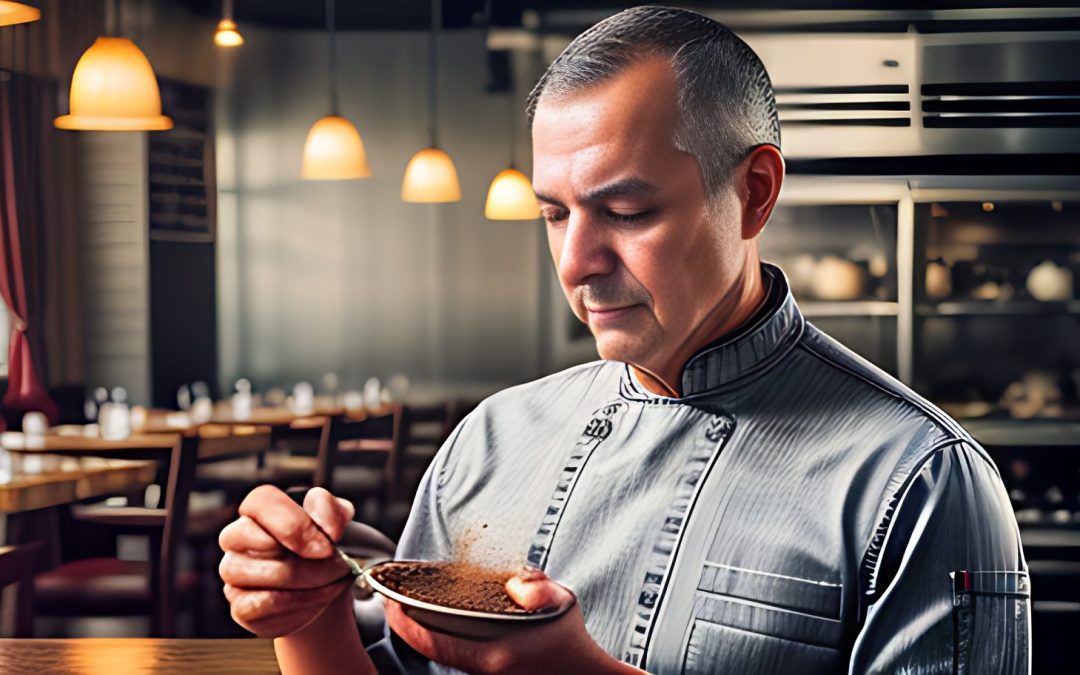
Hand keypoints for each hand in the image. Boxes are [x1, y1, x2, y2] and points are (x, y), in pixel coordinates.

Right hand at [218, 485, 354, 636]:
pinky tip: (317, 598)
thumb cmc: (322, 546)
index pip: (260, 501)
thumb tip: (328, 528)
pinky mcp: (240, 606)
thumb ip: (331, 510)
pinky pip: (263, 604)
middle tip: (339, 565)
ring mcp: (234, 572)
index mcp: (258, 510)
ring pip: (266, 575)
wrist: (324, 585)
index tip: (326, 544)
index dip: (295, 523)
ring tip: (333, 581)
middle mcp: (236, 538)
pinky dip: (299, 603)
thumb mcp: (335, 520)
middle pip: (264, 541)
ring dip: (309, 582)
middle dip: (310, 559)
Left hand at [385, 568, 643, 674]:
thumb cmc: (572, 638)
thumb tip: (515, 584)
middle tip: (388, 599)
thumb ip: (538, 590)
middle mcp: (483, 670)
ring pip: (439, 654)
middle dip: (404, 625)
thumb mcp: (561, 604)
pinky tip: (433, 621)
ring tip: (404, 607)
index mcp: (494, 655)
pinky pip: (452, 657)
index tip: (389, 600)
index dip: (404, 622)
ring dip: (420, 632)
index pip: (433, 642)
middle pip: (428, 650)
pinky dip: (438, 639)